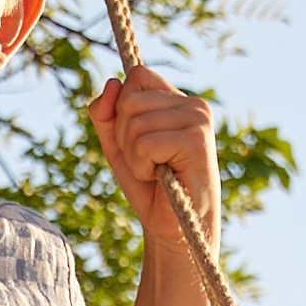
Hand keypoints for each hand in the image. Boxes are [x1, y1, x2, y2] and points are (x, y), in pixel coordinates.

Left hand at [88, 65, 220, 262]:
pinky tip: (162, 177)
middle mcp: (194, 104)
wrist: (175, 229)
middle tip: (148, 163)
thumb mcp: (118, 145)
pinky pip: (144, 143)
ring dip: (134, 156)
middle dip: (125, 138)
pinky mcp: (197, 140)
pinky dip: (142, 166)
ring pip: (134, 122)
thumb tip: (112, 83)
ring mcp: (198, 120)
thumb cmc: (150, 187)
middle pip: (129, 100)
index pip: (137, 76)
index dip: (122, 109)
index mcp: (178, 100)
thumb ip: (106, 113)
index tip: (136, 142)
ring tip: (156, 171)